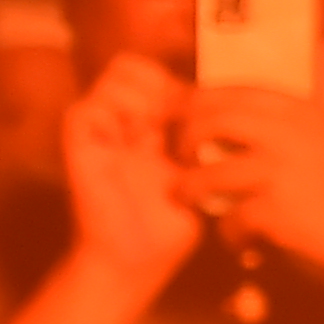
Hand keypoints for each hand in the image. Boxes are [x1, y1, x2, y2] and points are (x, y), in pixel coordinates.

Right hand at [56, 53, 205, 283]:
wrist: (140, 259)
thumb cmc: (174, 220)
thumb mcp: (204, 170)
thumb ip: (211, 138)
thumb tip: (245, 107)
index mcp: (150, 121)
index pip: (156, 70)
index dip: (182, 84)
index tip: (202, 117)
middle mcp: (121, 119)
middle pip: (133, 65)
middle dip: (161, 85)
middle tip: (178, 122)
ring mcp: (98, 129)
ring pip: (113, 78)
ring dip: (141, 98)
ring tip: (155, 132)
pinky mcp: (78, 147)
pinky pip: (86, 108)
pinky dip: (113, 119)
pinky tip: (135, 142)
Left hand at [178, 68, 323, 271]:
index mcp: (300, 111)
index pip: (235, 93)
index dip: (199, 99)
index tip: (183, 111)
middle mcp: (284, 137)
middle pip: (213, 124)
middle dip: (185, 137)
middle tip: (178, 152)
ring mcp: (277, 175)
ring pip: (210, 175)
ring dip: (190, 187)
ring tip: (185, 195)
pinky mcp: (274, 213)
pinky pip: (232, 218)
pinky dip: (227, 230)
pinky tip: (233, 235)